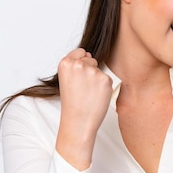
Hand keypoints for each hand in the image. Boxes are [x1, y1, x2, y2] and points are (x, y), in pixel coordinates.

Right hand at [55, 48, 112, 169]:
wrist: (78, 121)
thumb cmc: (72, 102)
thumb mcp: (66, 79)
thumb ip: (75, 64)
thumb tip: (89, 54)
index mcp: (65, 62)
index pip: (80, 52)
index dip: (80, 64)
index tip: (77, 78)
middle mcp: (78, 64)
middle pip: (91, 59)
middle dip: (89, 71)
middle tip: (82, 89)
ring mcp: (92, 71)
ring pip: (99, 69)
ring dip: (96, 79)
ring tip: (88, 93)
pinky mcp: (105, 79)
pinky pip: (107, 78)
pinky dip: (104, 87)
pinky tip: (96, 96)